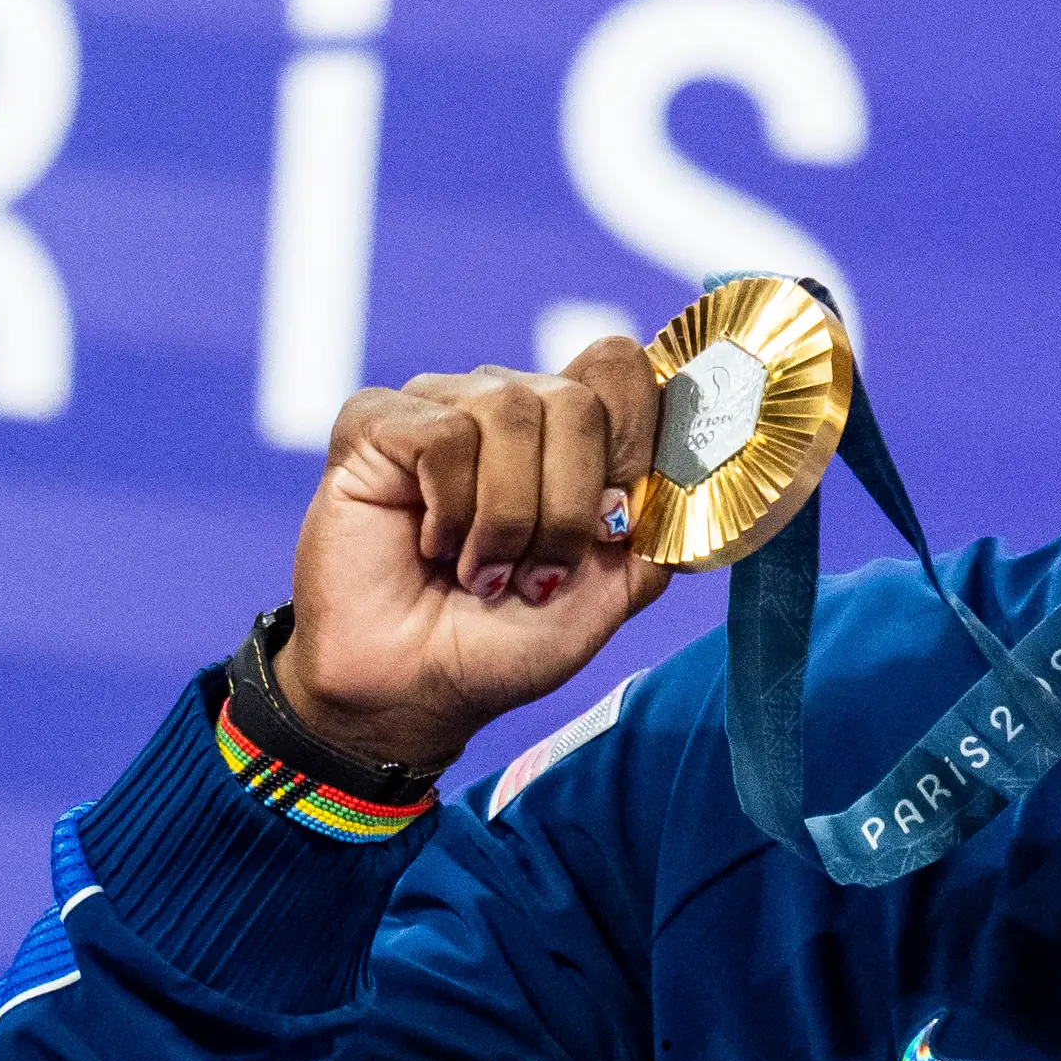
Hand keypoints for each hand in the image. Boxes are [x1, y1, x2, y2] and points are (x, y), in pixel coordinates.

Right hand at [275, 337, 675, 774]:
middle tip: (537, 575)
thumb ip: (658, 528)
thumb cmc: (505, 641)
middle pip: (577, 399)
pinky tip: (433, 544)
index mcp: (567, 431)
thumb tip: (685, 474)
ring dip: (507, 518)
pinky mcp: (374, 422)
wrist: (416, 691)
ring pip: (510, 411)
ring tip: (482, 571)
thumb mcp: (610, 593)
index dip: (633, 443)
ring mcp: (439, 404)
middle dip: (569, 509)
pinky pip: (443, 435)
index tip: (612, 527)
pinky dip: (452, 509)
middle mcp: (507, 402)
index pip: (621, 369)